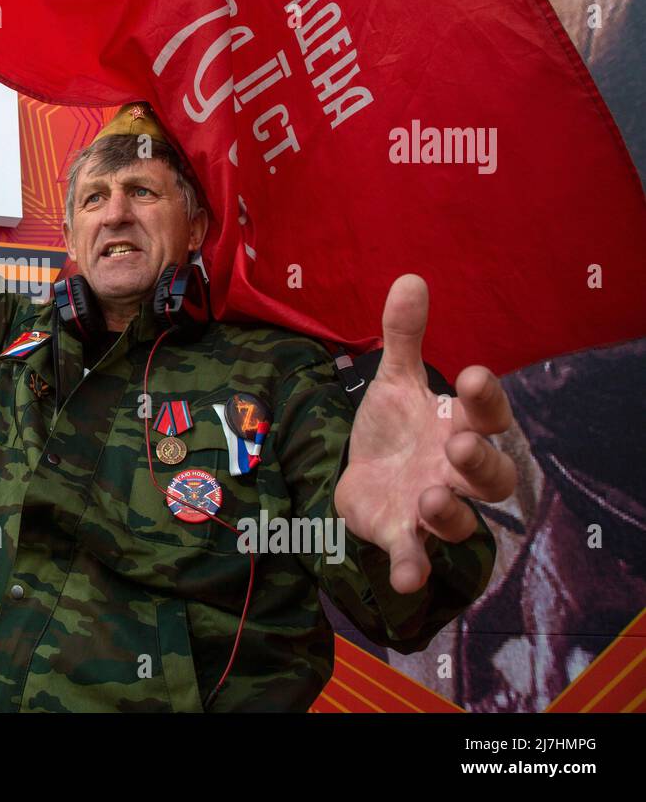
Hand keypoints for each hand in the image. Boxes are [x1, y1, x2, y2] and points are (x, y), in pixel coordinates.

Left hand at [333, 274, 517, 593]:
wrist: (363, 476)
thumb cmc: (394, 428)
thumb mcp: (392, 381)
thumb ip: (403, 336)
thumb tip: (409, 278)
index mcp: (460, 428)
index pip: (489, 414)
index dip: (485, 398)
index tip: (469, 375)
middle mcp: (456, 473)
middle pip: (492, 476)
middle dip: (480, 462)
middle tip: (460, 445)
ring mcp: (433, 509)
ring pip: (461, 521)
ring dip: (450, 513)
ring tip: (430, 496)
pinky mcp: (403, 537)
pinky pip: (416, 558)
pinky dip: (413, 567)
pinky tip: (405, 577)